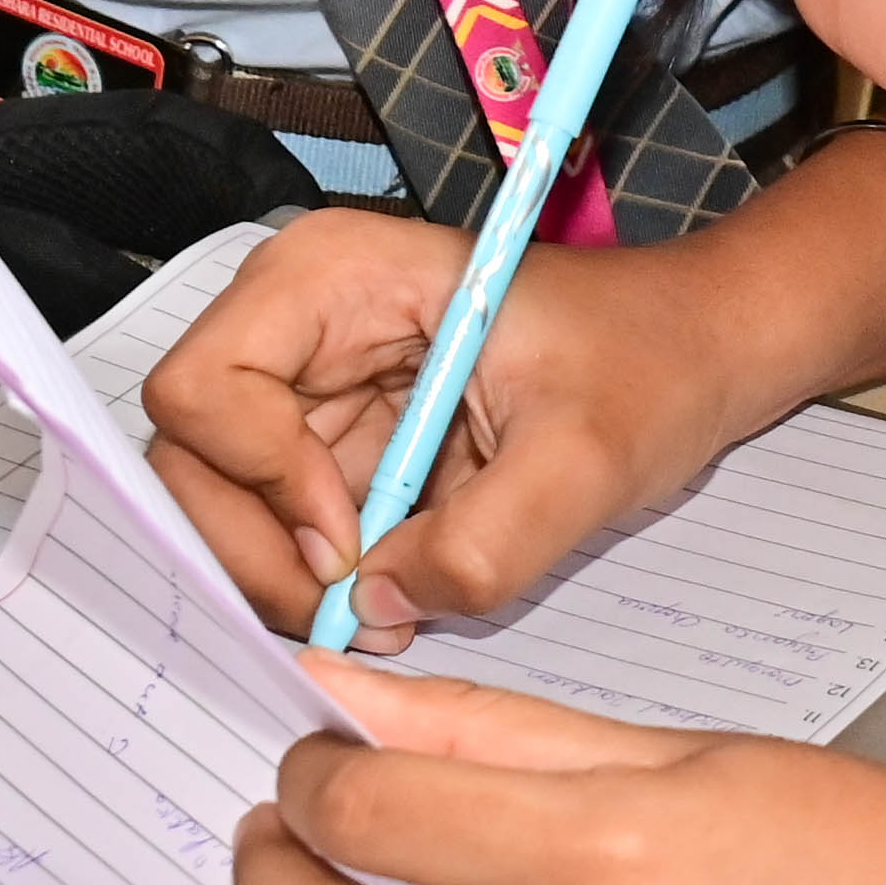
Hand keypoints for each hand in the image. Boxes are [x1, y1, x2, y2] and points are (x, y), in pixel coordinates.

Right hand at [143, 218, 761, 649]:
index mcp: (339, 273)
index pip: (202, 385)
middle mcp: (299, 322)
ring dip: (284, 578)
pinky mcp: (333, 447)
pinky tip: (394, 596)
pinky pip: (276, 528)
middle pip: (190, 456)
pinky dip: (314, 582)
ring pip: (220, 504)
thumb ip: (487, 540)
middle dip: (255, 550)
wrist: (695, 356)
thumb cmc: (650, 362)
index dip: (259, 477)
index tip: (350, 537)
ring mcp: (310, 389)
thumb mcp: (589, 455)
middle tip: (353, 611)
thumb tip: (377, 607)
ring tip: (386, 609)